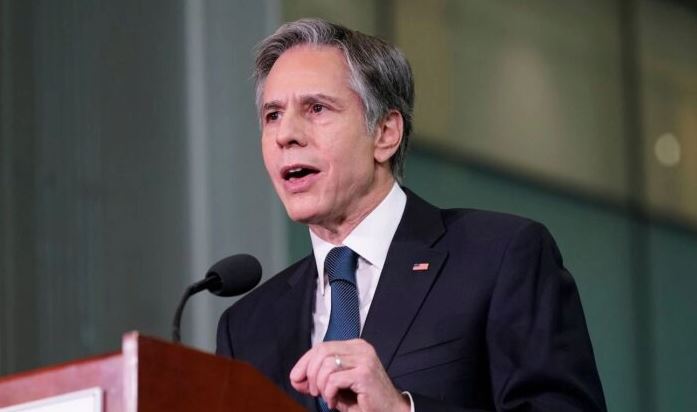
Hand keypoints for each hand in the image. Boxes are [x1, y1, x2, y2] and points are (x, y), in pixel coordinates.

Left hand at [289, 339, 409, 411]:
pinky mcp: (364, 373)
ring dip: (320, 385)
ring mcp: (364, 359)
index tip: (297, 379)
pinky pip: (334, 379)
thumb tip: (296, 378)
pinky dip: (329, 392)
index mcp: (354, 346)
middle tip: (314, 392)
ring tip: (327, 398)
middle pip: (321, 351)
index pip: (321, 346)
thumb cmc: (364, 400)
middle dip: (310, 373)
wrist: (391, 411)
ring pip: (326, 364)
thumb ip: (318, 379)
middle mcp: (360, 348)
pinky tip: (334, 402)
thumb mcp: (337, 387)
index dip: (304, 362)